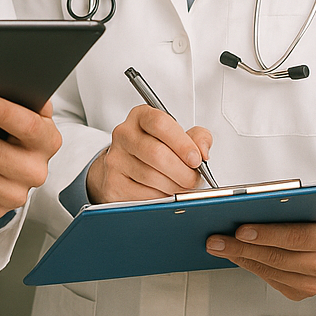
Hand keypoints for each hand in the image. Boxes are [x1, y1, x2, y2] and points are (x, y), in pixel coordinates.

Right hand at [85, 105, 212, 203]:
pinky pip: (142, 195)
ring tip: (182, 187)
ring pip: (150, 177)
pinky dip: (160, 199)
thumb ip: (197, 138)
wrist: (124, 166)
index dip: (182, 143)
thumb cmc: (154, 149)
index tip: (197, 158)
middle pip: (156, 153)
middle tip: (194, 180)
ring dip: (174, 187)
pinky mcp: (113, 183)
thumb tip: (203, 151)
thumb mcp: (177, 136)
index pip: (160, 123)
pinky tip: (165, 194)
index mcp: (141, 117)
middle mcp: (124, 134)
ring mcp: (115, 159)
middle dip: (182, 172)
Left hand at [205, 206, 315, 299]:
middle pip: (277, 257)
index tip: (240, 229)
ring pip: (271, 271)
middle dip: (241, 247)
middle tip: (216, 239)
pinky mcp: (305, 292)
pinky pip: (272, 280)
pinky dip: (252, 266)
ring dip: (241, 258)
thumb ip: (289, 204)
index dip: (265, 234)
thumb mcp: (314, 203)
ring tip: (219, 246)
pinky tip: (237, 255)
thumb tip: (248, 204)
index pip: (294, 237)